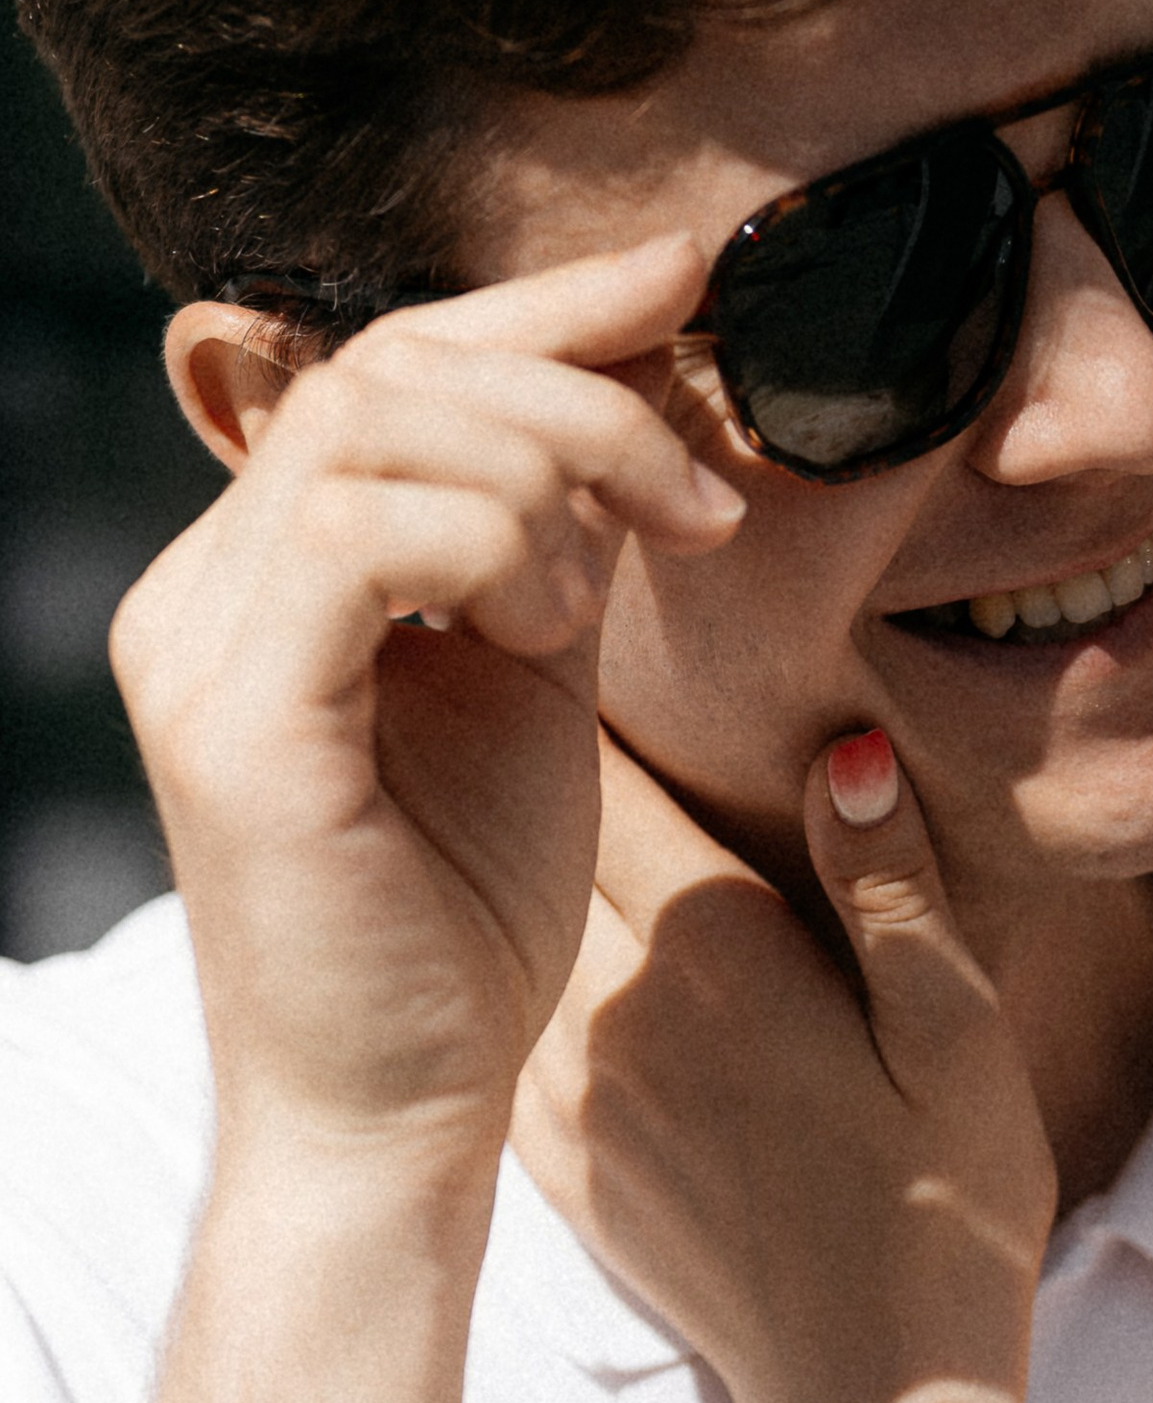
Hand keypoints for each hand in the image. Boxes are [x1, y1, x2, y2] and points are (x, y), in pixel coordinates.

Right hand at [112, 239, 741, 1182]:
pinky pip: (357, 533)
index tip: (690, 284)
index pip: (389, 370)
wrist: (400, 1118)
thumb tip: (625, 409)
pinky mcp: (230, 716)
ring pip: (371, 425)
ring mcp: (199, 642)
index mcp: (268, 575)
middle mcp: (205, 587)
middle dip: (577, 394)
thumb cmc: (466, 930)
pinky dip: (490, 551)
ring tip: (610, 599)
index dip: (544, 310)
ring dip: (545, 478)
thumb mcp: (529, 697)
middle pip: (385, 368)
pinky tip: (552, 634)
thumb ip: (549, 553)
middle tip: (704, 497)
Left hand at [513, 727, 1055, 1402]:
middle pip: (538, 831)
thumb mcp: (961, 1043)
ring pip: (514, 923)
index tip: (590, 616)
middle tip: (565, 680)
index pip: (601, 764)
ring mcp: (567, 1088)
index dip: (582, 680)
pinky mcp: (554, 1158)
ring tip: (556, 807)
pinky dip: (529, 970)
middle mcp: (613, 1006)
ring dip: (529, 866)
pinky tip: (585, 958)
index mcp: (719, 952)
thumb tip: (847, 745)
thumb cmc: (946, 1219)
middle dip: (546, 758)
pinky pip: (517, 1020)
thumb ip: (893, 888)